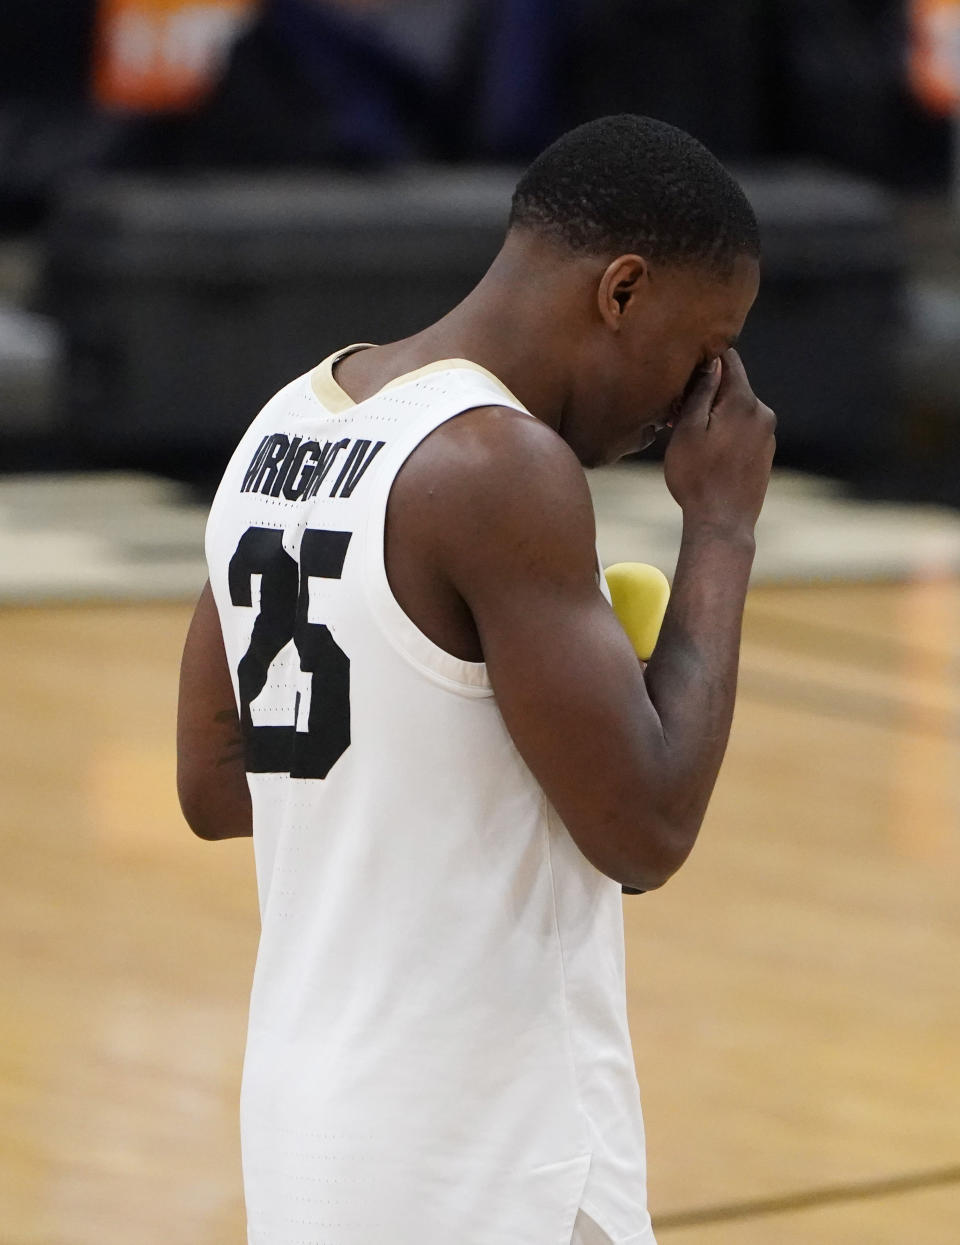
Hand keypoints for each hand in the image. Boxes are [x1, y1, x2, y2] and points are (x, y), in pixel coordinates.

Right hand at [663, 349, 775, 536]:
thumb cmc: (697, 478)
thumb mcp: (688, 430)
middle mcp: (762, 413)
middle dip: (706, 392)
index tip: (683, 371)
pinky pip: (743, 429)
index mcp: (744, 402)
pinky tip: (708, 454)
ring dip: (714, 415)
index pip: (728, 359)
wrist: (722, 524)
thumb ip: (701, 392)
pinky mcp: (765, 452)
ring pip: (736, 409)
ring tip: (690, 439)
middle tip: (677, 414)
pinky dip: (725, 432)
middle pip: (732, 385)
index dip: (704, 359)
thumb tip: (711, 362)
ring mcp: (767, 434)